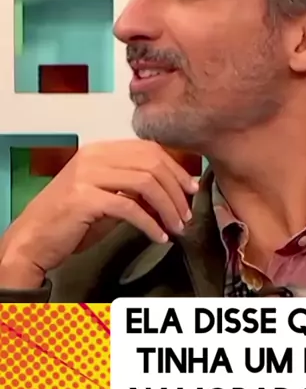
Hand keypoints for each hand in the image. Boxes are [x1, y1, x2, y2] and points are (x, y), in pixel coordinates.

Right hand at [0, 140, 198, 288]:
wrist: (33, 239)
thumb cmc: (70, 221)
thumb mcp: (106, 197)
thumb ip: (134, 189)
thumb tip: (172, 192)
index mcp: (100, 150)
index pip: (149, 149)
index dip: (175, 168)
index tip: (190, 189)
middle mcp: (94, 156)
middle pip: (152, 163)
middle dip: (176, 190)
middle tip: (187, 213)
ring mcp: (87, 175)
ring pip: (146, 183)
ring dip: (168, 208)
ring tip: (177, 227)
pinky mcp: (84, 198)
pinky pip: (130, 208)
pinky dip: (150, 224)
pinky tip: (158, 237)